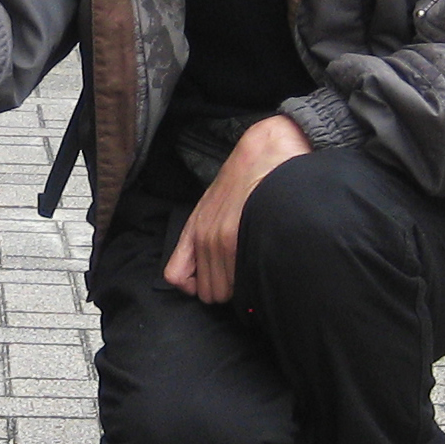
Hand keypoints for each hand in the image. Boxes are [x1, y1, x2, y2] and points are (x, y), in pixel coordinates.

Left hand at [163, 115, 312, 304]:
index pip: (178, 278)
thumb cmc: (246, 177)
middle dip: (228, 287)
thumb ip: (203, 236)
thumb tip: (207, 274)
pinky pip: (236, 285)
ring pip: (227, 293)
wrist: (267, 150)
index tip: (218, 278)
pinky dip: (249, 286)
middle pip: (210, 292)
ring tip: (257, 264)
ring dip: (243, 286)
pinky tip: (259, 269)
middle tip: (245, 270)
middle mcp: (202, 239)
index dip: (199, 284)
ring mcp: (219, 241)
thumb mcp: (214, 205)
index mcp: (193, 231)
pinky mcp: (236, 240)